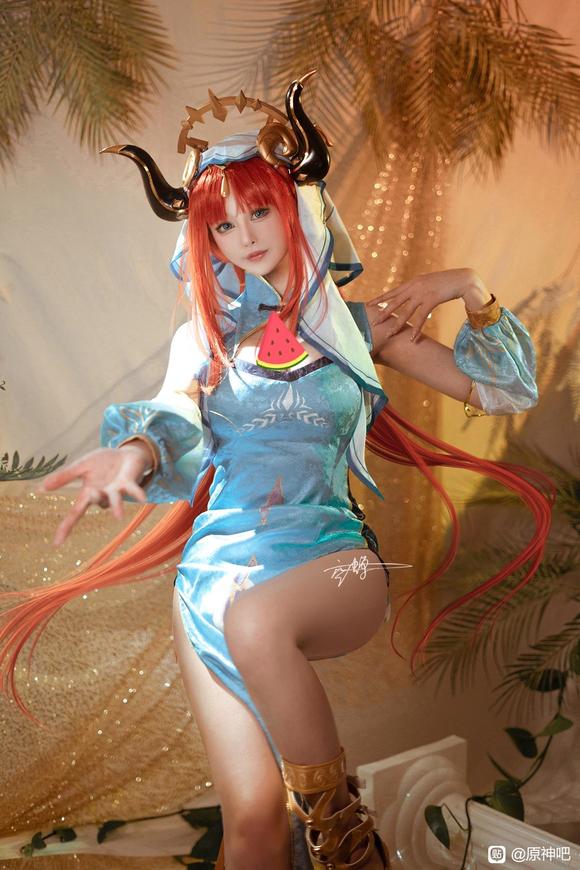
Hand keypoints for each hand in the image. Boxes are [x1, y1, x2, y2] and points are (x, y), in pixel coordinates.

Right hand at [38, 446, 149, 545]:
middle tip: (93, 493)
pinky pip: (134, 490)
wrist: (125, 453)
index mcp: (88, 493)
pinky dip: (137, 493)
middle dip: (95, 499)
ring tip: (118, 516)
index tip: (57, 543)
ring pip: (115, 500)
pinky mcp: (130, 483)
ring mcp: (117, 490)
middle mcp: (103, 495)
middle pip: (96, 503)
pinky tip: (143, 499)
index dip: (66, 527)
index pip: (75, 513)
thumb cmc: (103, 462)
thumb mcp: (81, 465)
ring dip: (116, 505)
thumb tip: (41, 487)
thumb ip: (65, 476)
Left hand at [366, 268, 488, 341]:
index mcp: (412, 282)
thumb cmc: (446, 283)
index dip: (380, 298)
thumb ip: (417, 290)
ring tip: (389, 334)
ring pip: (406, 311)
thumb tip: (410, 298)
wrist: (463, 279)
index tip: (369, 304)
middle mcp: (415, 286)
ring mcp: (423, 293)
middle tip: (373, 322)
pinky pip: (421, 317)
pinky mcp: (432, 299)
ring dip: (397, 324)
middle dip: (383, 313)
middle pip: (395, 302)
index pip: (393, 292)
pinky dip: (416, 328)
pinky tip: (412, 337)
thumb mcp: (428, 284)